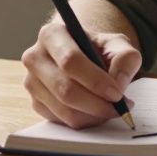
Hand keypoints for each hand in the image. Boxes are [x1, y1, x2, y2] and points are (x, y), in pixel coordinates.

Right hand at [20, 17, 141, 127]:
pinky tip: (97, 112)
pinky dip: (84, 121)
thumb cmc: (98, 48)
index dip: (95, 80)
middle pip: (65, 89)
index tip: (117, 93)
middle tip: (119, 108)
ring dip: (92, 115)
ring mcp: (31, 82)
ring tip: (112, 109)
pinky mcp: (35, 103)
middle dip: (96, 104)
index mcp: (53, 34)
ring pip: (63, 109)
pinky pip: (61, 120)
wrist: (83, 56)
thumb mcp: (117, 44)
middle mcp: (35, 58)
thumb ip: (125, 58)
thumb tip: (118, 84)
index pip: (70, 61)